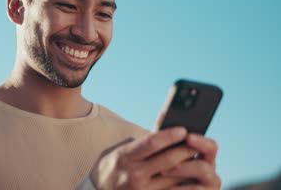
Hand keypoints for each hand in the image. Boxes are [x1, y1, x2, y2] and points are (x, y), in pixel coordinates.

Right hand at [89, 127, 219, 189]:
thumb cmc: (111, 168)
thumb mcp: (118, 150)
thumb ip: (140, 142)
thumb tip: (162, 126)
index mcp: (124, 156)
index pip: (152, 142)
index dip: (170, 135)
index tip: (183, 129)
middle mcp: (134, 173)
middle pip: (168, 160)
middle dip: (185, 149)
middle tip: (196, 142)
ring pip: (174, 178)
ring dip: (190, 168)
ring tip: (199, 159)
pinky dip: (186, 186)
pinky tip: (194, 179)